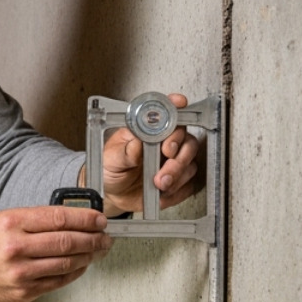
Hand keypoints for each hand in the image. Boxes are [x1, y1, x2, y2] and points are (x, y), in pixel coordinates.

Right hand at [0, 206, 110, 301]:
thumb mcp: (4, 219)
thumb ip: (37, 219)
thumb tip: (74, 218)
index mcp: (11, 223)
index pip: (59, 218)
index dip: (86, 218)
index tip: (99, 219)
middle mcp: (15, 248)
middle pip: (67, 241)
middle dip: (93, 238)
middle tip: (105, 236)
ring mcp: (20, 273)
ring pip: (67, 263)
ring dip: (89, 256)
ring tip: (97, 250)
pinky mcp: (24, 292)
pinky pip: (59, 282)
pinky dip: (75, 272)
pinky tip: (81, 265)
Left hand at [93, 92, 202, 214]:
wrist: (113, 194)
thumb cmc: (111, 170)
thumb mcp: (111, 159)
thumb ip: (126, 151)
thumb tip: (140, 140)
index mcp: (148, 131)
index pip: (167, 114)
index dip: (176, 108)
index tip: (179, 107)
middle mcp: (164, 143)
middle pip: (187, 140)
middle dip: (178, 153)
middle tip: (166, 161)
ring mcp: (173, 161)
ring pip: (190, 163)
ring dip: (176, 174)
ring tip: (158, 183)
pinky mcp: (178, 180)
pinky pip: (189, 183)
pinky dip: (178, 188)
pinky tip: (163, 190)